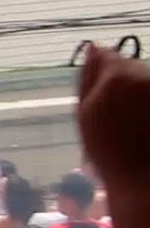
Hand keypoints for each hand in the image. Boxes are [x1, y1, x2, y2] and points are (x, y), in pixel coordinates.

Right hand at [79, 46, 149, 188]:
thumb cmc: (107, 151)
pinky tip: (141, 125)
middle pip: (129, 67)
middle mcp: (145, 76)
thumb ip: (87, 79)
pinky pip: (149, 95)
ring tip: (127, 121)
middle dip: (118, 80)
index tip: (93, 81)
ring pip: (143, 81)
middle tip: (108, 109)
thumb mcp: (85, 114)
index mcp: (118, 76)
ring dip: (134, 93)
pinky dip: (144, 104)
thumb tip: (92, 50)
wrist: (144, 178)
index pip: (107, 56)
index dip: (98, 66)